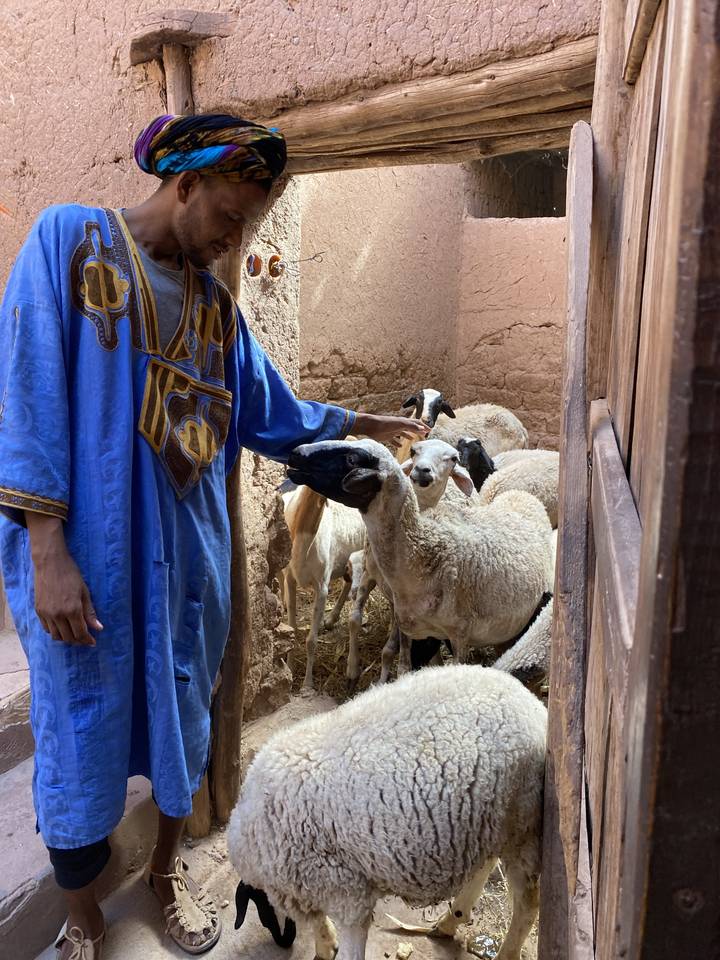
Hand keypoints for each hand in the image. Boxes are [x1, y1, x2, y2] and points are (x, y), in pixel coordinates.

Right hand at [25, 513, 102, 645]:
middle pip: (68, 637)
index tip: (92, 642)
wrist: (50, 563)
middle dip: (78, 641)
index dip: (87, 640)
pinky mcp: (38, 610)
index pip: (80, 633)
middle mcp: (58, 615)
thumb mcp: (84, 592)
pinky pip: (47, 628)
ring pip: (56, 636)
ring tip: (74, 635)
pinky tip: (62, 627)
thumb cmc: (71, 574)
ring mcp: (46, 614)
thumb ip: (90, 612)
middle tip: (85, 639)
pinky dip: (55, 631)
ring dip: (66, 638)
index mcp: (72, 610)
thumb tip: (98, 628)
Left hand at [353, 413, 430, 443]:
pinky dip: (398, 443)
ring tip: (413, 440)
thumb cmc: (386, 423)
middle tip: (424, 435)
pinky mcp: (387, 437)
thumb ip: (412, 426)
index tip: (430, 430)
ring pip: (403, 434)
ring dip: (408, 436)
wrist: (371, 426)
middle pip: (410, 428)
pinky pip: (394, 441)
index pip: (416, 423)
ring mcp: (393, 431)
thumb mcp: (401, 424)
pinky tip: (400, 446)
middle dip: (417, 431)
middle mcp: (399, 426)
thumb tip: (423, 429)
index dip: (423, 426)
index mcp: (403, 422)